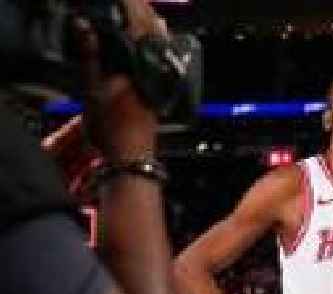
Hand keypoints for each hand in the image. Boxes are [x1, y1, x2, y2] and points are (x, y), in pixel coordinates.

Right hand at [73, 0, 166, 162]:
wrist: (131, 156)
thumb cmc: (111, 127)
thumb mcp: (91, 89)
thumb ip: (90, 55)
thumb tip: (84, 24)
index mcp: (137, 63)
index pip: (136, 25)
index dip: (130, 6)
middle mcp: (153, 69)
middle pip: (151, 32)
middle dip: (143, 12)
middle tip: (133, 1)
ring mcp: (159, 80)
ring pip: (160, 45)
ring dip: (152, 27)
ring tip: (147, 13)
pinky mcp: (160, 90)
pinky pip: (163, 58)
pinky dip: (159, 45)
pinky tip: (156, 43)